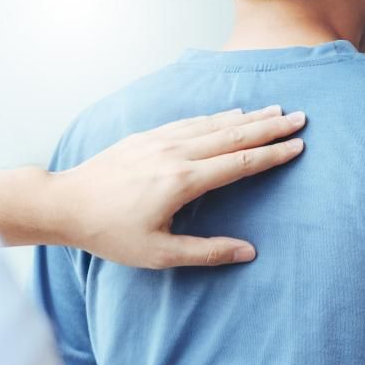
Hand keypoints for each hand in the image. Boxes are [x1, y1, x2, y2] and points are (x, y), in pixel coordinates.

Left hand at [53, 106, 305, 267]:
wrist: (65, 204)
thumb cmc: (111, 234)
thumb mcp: (160, 254)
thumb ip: (207, 252)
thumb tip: (249, 252)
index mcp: (182, 182)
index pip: (238, 163)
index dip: (271, 155)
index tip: (297, 146)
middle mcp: (175, 154)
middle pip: (232, 135)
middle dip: (268, 127)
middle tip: (299, 118)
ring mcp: (159, 141)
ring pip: (213, 124)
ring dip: (246, 116)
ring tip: (273, 110)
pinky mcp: (146, 137)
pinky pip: (190, 122)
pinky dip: (216, 117)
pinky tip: (229, 114)